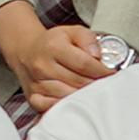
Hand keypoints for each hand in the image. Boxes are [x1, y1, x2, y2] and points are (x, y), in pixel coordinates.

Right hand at [7, 22, 122, 120]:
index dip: (102, 70)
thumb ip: (88, 39)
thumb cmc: (53, 43)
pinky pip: (53, 107)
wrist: (26, 52)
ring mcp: (36, 83)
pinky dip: (67, 106)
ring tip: (93, 92)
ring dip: (84, 97)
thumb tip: (97, 56)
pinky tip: (75, 101)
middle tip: (106, 84)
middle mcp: (42, 66)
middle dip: (96, 84)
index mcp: (53, 47)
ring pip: (68, 97)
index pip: (83, 63)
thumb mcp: (72, 32)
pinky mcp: (33, 97)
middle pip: (78, 82)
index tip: (112, 73)